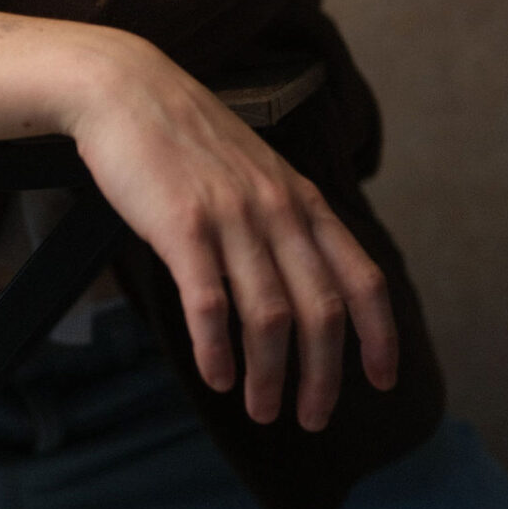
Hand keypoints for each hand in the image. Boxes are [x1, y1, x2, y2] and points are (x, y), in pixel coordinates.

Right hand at [61, 38, 397, 430]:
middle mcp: (278, 211)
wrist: (126, 90)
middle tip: (311, 418)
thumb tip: (304, 282)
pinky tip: (217, 378)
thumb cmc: (186, 139)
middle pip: (321, 312)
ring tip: (262, 411)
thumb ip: (285, 219)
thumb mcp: (257, 172)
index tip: (381, 381)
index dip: (379, 335)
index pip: (362, 278)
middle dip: (323, 377)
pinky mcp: (182, 227)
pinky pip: (210, 304)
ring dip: (270, 377)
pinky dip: (218, 351)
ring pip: (269, 317)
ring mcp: (232, 218)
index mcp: (302, 201)